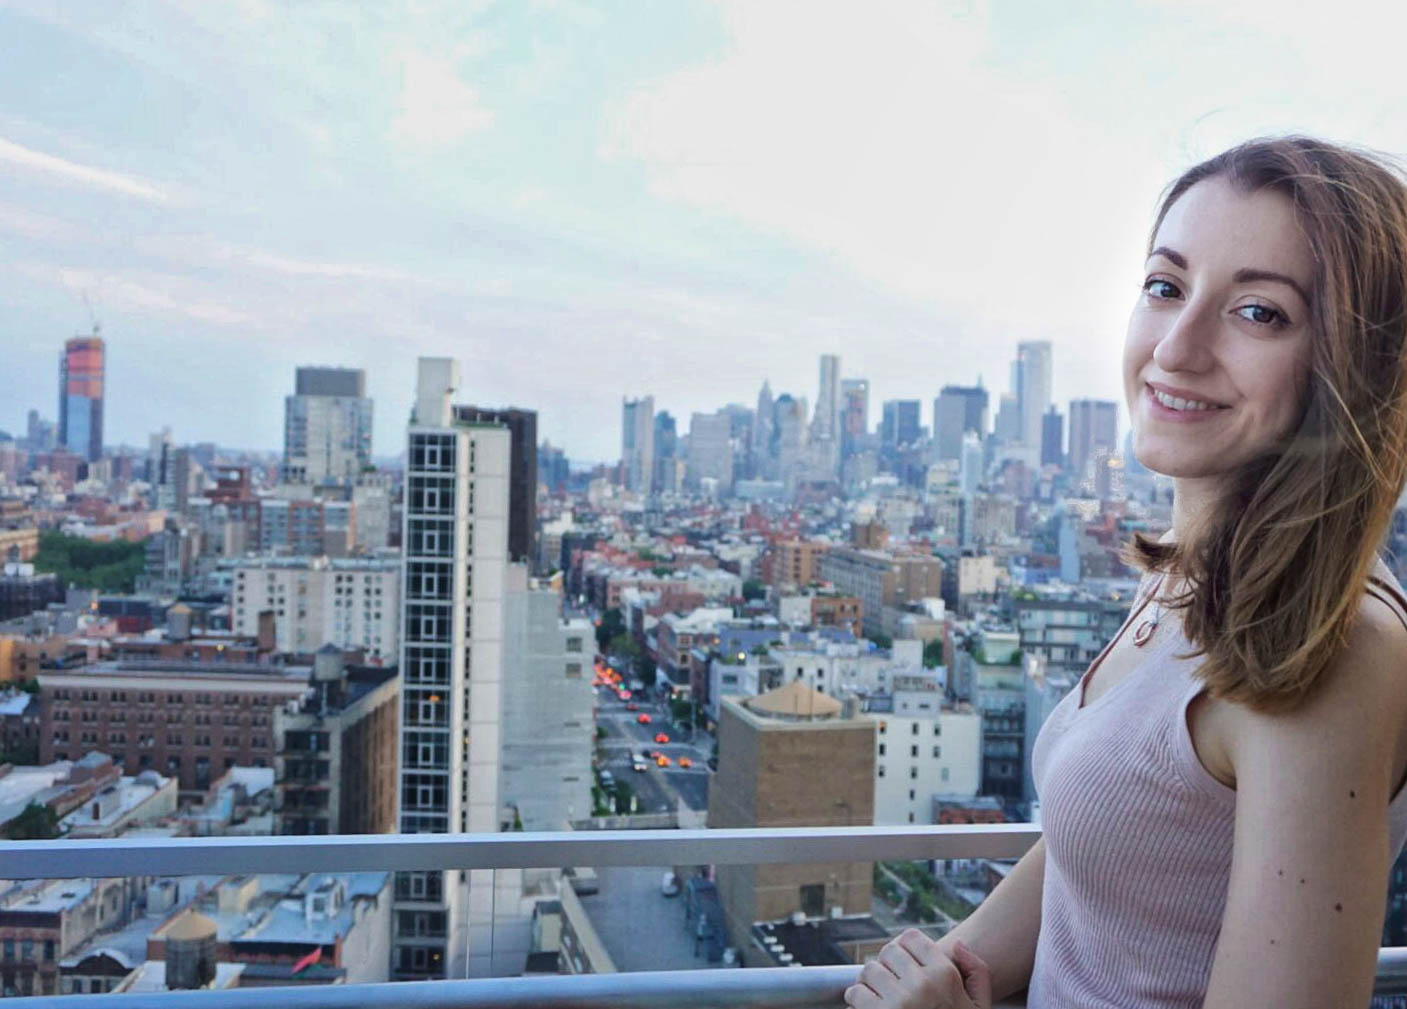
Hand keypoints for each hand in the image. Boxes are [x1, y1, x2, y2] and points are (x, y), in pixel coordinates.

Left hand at [843, 928, 991, 1008]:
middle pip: (886, 951)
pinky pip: (855, 994)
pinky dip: (856, 1002)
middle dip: (886, 965)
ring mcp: (898, 1002)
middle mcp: (921, 984)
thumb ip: (976, 973)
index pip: (910, 938)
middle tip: (888, 981)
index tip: (903, 964)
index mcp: (945, 975)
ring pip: (868, 970)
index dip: (904, 949)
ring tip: (877, 996)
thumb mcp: (979, 1007)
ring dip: (869, 982)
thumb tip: (958, 944)